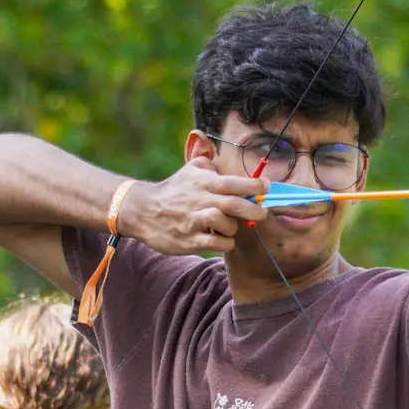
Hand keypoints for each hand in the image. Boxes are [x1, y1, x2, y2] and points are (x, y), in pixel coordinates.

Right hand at [121, 160, 267, 254]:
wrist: (143, 211)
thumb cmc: (174, 190)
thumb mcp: (190, 169)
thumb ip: (212, 165)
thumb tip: (235, 168)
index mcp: (203, 182)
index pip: (234, 182)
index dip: (255, 186)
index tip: (264, 188)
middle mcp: (200, 200)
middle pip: (235, 204)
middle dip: (255, 210)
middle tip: (262, 213)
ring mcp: (194, 221)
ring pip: (227, 224)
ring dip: (234, 227)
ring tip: (229, 226)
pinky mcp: (189, 240)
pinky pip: (217, 243)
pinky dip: (226, 242)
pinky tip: (222, 239)